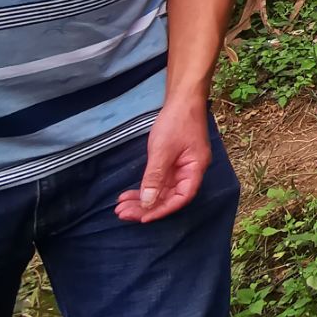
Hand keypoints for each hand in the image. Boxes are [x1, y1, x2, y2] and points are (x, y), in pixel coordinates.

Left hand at [115, 100, 211, 222]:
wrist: (182, 99)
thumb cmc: (176, 122)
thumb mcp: (162, 150)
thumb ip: (155, 178)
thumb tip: (147, 203)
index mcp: (195, 169)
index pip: (181, 198)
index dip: (162, 210)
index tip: (142, 218)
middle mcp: (190, 171)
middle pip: (169, 196)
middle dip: (146, 206)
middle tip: (122, 214)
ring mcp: (181, 166)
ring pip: (162, 190)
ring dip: (143, 199)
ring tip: (121, 207)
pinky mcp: (172, 161)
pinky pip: (159, 180)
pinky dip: (145, 187)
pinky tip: (130, 193)